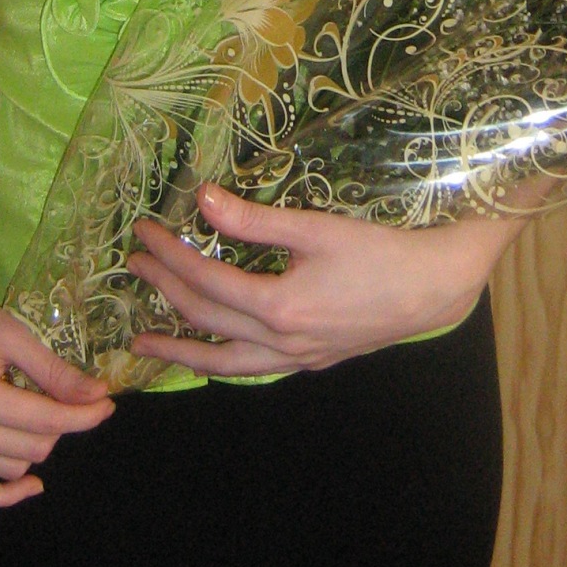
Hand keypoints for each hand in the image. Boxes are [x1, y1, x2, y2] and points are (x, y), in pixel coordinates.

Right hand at [0, 260, 113, 506]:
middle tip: (67, 396)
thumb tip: (99, 395)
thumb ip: (55, 371)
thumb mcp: (12, 335)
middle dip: (60, 425)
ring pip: (10, 469)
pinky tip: (30, 485)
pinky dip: (0, 494)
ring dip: (33, 447)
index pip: (46, 421)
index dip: (84, 415)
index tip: (108, 404)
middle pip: (33, 449)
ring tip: (31, 412)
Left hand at [125, 182, 522, 377]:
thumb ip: (255, 219)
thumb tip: (203, 198)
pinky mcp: (312, 361)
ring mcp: (296, 358)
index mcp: (277, 306)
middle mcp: (280, 342)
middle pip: (206, 320)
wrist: (432, 288)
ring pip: (224, 363)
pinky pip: (252, 369)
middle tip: (135, 266)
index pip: (205, 280)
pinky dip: (222, 363)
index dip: (170, 255)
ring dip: (181, 350)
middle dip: (165, 291)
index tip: (144, 233)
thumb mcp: (314, 228)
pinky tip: (212, 355)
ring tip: (144, 343)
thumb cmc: (378, 250)